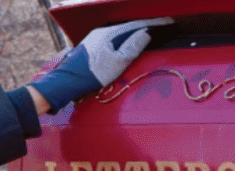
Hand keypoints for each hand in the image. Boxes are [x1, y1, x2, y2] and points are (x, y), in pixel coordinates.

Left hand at [29, 17, 173, 110]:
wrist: (65, 83)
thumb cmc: (91, 74)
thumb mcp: (117, 62)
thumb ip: (133, 47)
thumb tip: (146, 33)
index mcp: (110, 33)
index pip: (137, 25)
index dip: (154, 24)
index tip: (169, 22)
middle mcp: (101, 32)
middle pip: (128, 27)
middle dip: (146, 27)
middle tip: (162, 28)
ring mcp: (94, 40)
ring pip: (119, 34)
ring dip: (134, 34)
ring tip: (148, 36)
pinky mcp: (90, 48)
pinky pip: (112, 40)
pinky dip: (123, 41)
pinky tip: (125, 46)